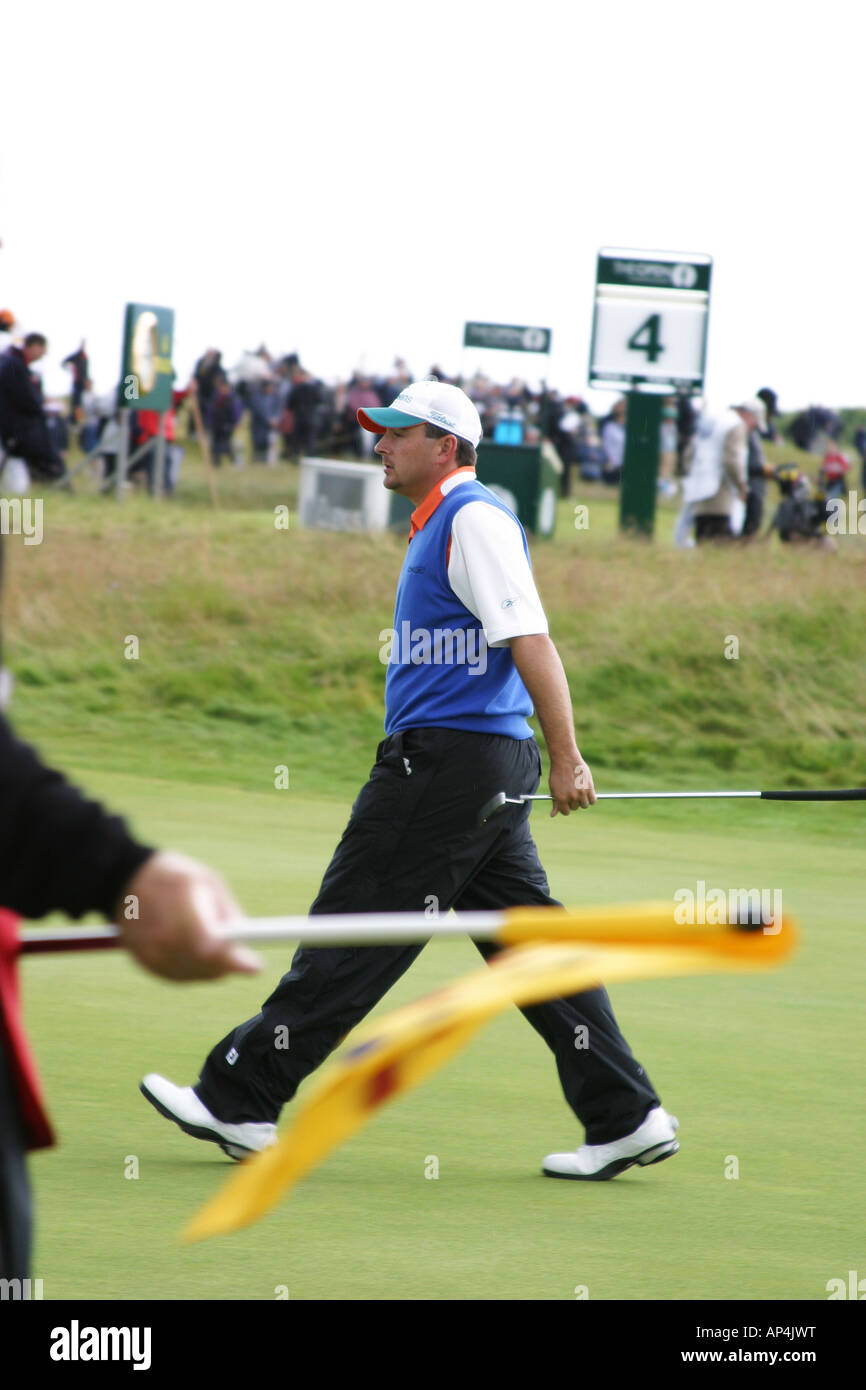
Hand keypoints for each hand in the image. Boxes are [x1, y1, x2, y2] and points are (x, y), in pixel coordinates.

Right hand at [115, 851, 260, 981]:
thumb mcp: (205, 880)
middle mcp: (164, 938)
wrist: (121, 880)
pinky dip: (192, 970)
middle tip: (243, 957)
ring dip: (211, 967)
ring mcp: (152, 953)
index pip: (213, 947)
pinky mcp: (145, 963)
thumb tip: (243, 937)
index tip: (256, 966)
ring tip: (217, 947)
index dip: (236, 960)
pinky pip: (178, 976)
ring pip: (194, 974)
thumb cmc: (170, 875)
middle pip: (206, 966)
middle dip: (228, 963)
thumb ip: (226, 911)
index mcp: (182, 912)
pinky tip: (197, 954)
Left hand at [548, 754, 595, 815]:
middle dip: (574, 802)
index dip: (566, 808)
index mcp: (561, 799)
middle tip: (573, 793)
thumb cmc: (558, 773)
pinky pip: (593, 800)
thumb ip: (555, 802)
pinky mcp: (589, 788)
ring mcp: (581, 793)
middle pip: (575, 808)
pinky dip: (591, 798)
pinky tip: (587, 792)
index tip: (567, 803)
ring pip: (584, 805)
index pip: (566, 812)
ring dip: (583, 800)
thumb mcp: (553, 788)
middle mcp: (571, 798)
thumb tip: (552, 815)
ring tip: (580, 791)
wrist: (565, 759)